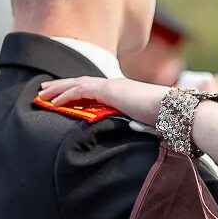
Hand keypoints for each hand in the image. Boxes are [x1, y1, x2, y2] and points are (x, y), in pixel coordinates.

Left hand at [37, 76, 169, 125]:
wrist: (175, 112)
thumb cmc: (166, 120)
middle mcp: (116, 85)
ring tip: (42, 94)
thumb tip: (130, 136)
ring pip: (77, 84)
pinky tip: (54, 102)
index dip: (76, 90)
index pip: (94, 87)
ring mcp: (112, 86)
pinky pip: (81, 91)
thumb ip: (132, 124)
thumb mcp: (144, 122)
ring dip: (58, 88)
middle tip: (44, 90)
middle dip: (61, 85)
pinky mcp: (109, 91)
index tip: (63, 94)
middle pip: (82, 82)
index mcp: (123, 91)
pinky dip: (65, 95)